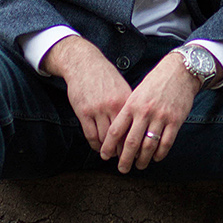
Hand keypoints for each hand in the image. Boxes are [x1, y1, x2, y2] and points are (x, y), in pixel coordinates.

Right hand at [41, 34, 131, 151]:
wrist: (84, 64)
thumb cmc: (105, 76)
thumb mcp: (122, 88)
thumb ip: (129, 105)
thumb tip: (139, 125)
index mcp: (126, 100)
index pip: (135, 127)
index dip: (137, 142)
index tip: (138, 151)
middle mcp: (113, 106)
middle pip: (121, 136)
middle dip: (123, 150)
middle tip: (125, 159)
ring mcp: (97, 109)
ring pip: (105, 138)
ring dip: (109, 150)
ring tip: (112, 155)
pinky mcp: (84, 112)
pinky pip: (91, 135)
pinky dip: (96, 145)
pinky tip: (99, 148)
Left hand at [99, 50, 200, 172]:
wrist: (180, 71)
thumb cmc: (156, 82)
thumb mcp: (137, 93)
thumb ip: (128, 111)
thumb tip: (119, 133)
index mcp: (131, 104)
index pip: (115, 131)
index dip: (109, 146)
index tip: (105, 156)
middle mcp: (144, 112)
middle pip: (131, 142)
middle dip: (125, 159)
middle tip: (122, 169)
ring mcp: (161, 117)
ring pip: (148, 146)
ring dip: (142, 160)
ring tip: (139, 165)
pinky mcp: (175, 121)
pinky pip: (166, 143)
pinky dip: (160, 154)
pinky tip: (156, 157)